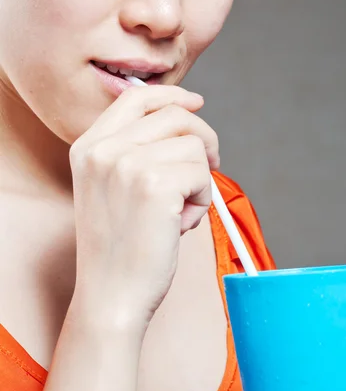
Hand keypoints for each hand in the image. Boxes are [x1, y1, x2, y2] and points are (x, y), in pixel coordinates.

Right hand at [69, 85, 218, 329]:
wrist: (111, 295)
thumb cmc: (121, 246)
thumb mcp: (110, 186)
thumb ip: (135, 150)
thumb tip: (185, 117)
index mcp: (88, 147)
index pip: (136, 98)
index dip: (172, 95)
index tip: (196, 102)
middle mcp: (103, 149)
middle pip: (175, 115)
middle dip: (203, 138)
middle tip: (212, 165)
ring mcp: (127, 164)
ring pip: (194, 145)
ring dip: (200, 178)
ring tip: (181, 211)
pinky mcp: (155, 185)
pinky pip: (203, 173)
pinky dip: (203, 198)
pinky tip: (182, 222)